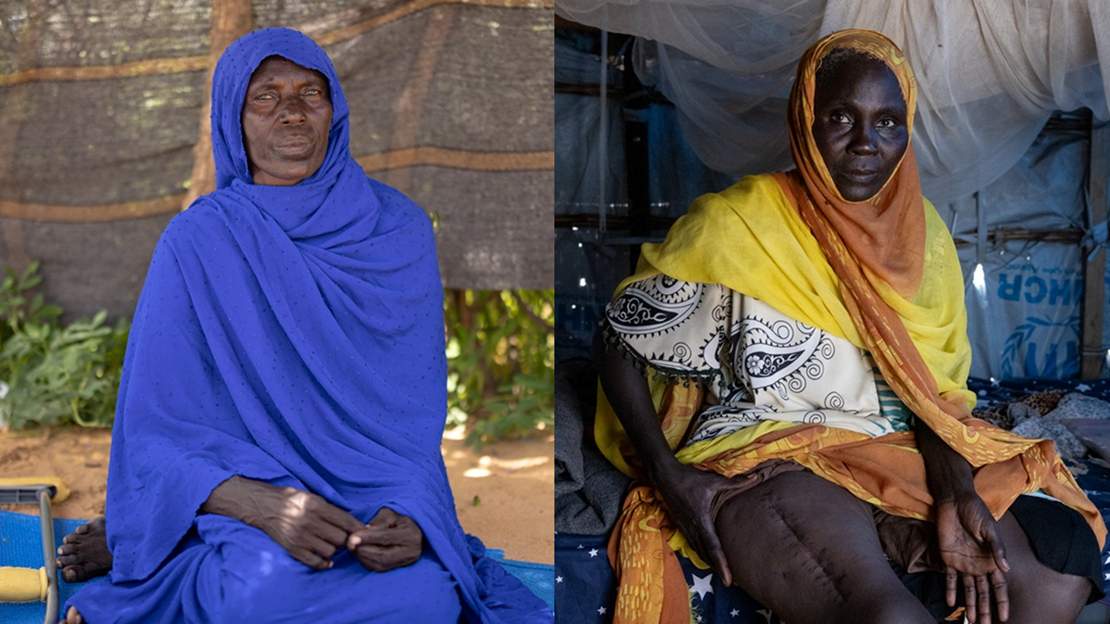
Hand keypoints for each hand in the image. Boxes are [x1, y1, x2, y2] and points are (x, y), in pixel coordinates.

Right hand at [203, 476, 364, 570]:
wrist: (262, 506)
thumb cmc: (290, 499)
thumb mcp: (312, 497)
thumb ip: (330, 509)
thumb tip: (351, 523)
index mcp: (316, 506)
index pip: (346, 521)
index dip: (358, 528)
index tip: (365, 531)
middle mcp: (309, 522)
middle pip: (340, 538)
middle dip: (345, 539)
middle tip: (343, 537)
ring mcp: (300, 537)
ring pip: (330, 551)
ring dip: (334, 549)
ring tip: (330, 543)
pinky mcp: (292, 549)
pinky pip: (314, 562)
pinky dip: (323, 563)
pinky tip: (326, 560)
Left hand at [347, 507, 422, 571]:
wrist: (411, 530)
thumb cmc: (398, 519)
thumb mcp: (390, 513)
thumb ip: (378, 522)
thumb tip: (363, 532)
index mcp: (410, 535)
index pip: (386, 537)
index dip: (367, 538)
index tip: (352, 537)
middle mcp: (411, 552)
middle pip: (383, 556)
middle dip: (363, 550)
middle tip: (349, 543)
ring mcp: (405, 562)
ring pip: (379, 565)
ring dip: (362, 557)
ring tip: (353, 547)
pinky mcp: (397, 568)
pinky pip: (378, 568)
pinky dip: (366, 561)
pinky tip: (359, 553)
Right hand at [654, 464, 735, 586]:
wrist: (665, 476)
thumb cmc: (690, 479)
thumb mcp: (714, 481)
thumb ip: (736, 482)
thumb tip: (757, 477)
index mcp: (701, 520)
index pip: (713, 547)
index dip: (722, 564)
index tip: (728, 580)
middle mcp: (692, 528)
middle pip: (706, 554)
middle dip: (718, 568)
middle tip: (730, 581)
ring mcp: (685, 527)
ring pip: (698, 551)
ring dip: (709, 562)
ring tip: (722, 572)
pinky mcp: (681, 525)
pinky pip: (693, 544)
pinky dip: (702, 553)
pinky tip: (707, 556)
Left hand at [935, 492, 1010, 623]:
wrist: (954, 502)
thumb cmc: (976, 512)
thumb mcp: (990, 529)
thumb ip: (997, 549)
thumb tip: (1006, 569)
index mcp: (992, 560)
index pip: (999, 586)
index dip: (1002, 602)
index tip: (1004, 618)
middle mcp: (979, 565)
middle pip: (983, 592)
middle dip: (985, 609)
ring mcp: (963, 563)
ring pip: (968, 589)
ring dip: (970, 605)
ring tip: (971, 621)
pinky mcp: (948, 558)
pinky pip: (948, 578)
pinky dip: (949, 590)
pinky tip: (950, 603)